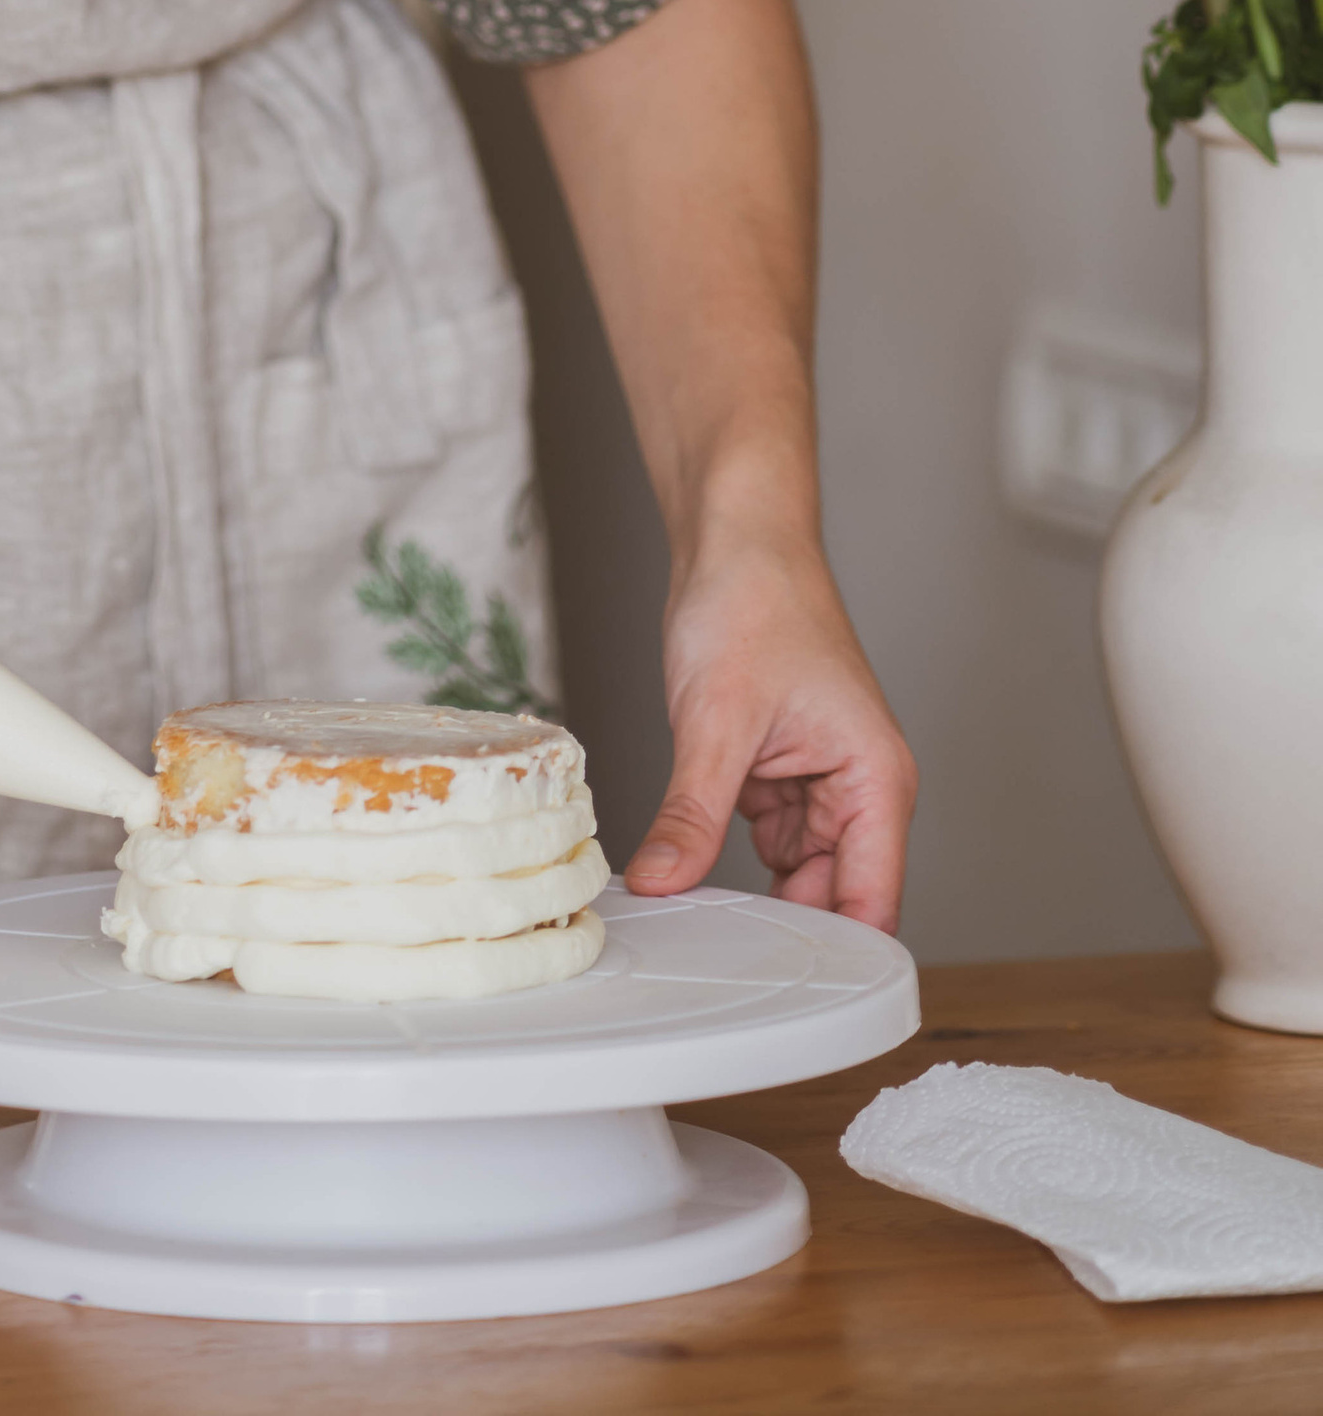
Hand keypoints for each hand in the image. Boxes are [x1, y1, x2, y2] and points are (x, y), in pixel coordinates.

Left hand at [625, 526, 915, 930]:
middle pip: (833, 896)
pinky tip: (687, 862)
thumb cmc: (756, 601)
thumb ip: (693, 815)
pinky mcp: (778, 767)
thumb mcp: (716, 722)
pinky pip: (761, 834)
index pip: (874, 904)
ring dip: (749, 887)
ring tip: (694, 914)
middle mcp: (859, 789)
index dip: (842, 960)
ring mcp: (818, 780)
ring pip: (792, 870)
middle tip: (717, 964)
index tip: (795, 1003)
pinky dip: (726, 848)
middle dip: (783, 928)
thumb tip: (661, 883)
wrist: (735, 535)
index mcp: (876, 782)